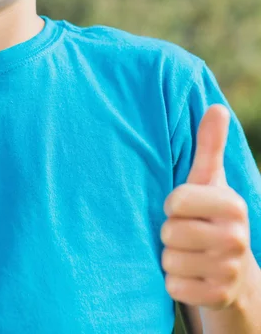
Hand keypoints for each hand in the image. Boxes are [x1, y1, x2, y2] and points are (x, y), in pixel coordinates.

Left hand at [161, 104, 251, 309]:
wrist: (232, 272)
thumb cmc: (210, 215)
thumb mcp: (209, 180)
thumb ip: (209, 145)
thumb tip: (216, 107)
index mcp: (233, 205)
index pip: (176, 201)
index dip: (172, 204)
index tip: (182, 207)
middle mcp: (237, 238)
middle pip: (170, 233)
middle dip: (170, 233)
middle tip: (185, 232)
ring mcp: (229, 271)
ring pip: (169, 261)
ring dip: (171, 258)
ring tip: (188, 253)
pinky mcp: (218, 298)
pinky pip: (174, 287)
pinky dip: (174, 282)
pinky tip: (190, 275)